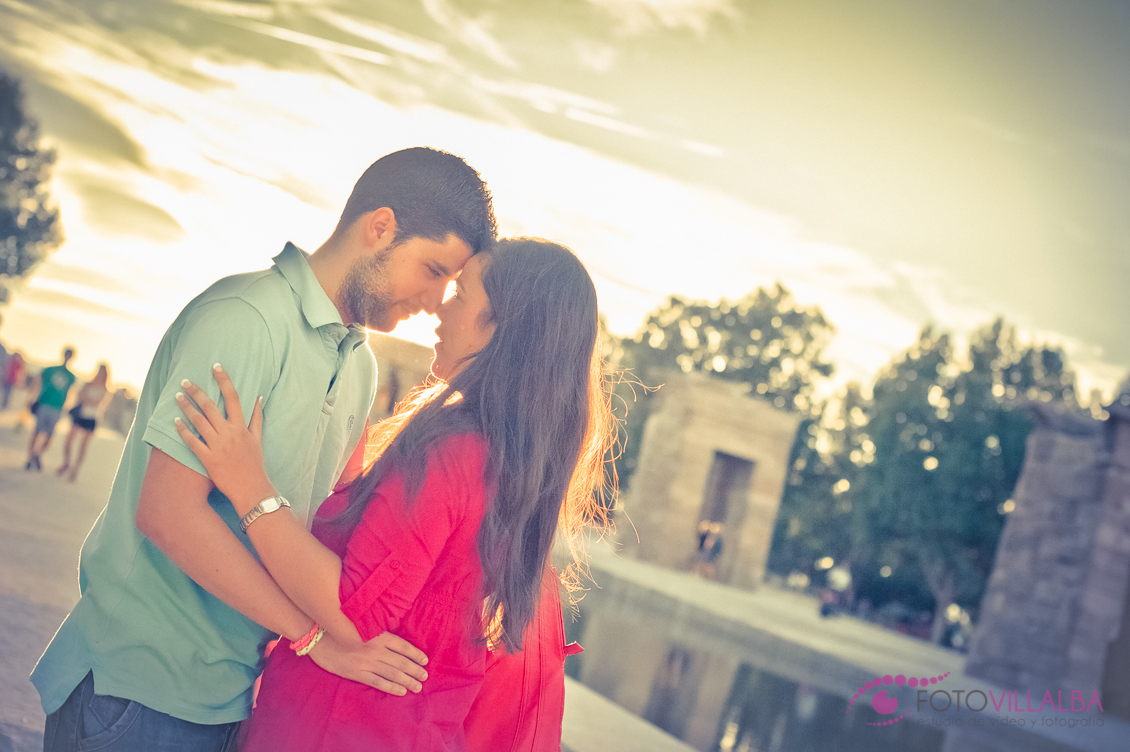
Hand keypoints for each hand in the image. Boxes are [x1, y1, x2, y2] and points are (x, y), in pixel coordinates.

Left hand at [174, 364, 273, 513]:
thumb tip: (258, 398)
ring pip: (199, 421)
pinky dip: (183, 431)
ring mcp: (218, 446)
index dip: (224, 380)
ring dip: (186, 407)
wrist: (251, 489)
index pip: (233, 397)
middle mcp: (230, 433)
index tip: (216, 367)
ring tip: (177, 397)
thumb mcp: (257, 439)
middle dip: (197, 392)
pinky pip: (193, 442)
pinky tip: (175, 421)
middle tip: (186, 381)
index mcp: (242, 427)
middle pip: (211, 406)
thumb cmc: (254, 463)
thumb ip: (256, 417)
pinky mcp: (208, 458)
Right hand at [307, 630, 429, 695]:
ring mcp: (366, 663)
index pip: (403, 647)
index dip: (416, 654)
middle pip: (401, 662)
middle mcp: (375, 650)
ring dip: (408, 680)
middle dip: (415, 670)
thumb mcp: (362, 623)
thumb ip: (378, 630)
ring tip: (418, 686)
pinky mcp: (356, 673)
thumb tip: (394, 635)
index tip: (425, 660)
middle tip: (425, 677)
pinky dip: (391, 687)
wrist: (318, 635)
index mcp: (378, 636)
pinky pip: (378, 682)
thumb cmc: (340, 626)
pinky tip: (401, 691)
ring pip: (392, 673)